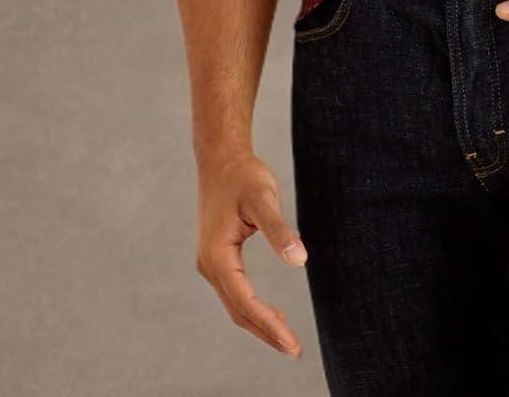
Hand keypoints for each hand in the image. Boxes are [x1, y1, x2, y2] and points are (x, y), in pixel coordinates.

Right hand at [195, 149, 307, 359]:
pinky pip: (234, 291)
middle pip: (238, 311)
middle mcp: (209, 265)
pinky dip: (251, 307)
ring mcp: (211, 262)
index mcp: (217, 257)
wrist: (221, 159)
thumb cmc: (242, 176)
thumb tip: (300, 260)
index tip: (292, 344)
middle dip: (266, 332)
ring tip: (285, 338)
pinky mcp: (217, 257)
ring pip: (235, 304)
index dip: (269, 326)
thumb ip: (279, 230)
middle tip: (294, 349)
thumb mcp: (263, 198)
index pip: (245, 302)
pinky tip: (269, 312)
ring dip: (258, 323)